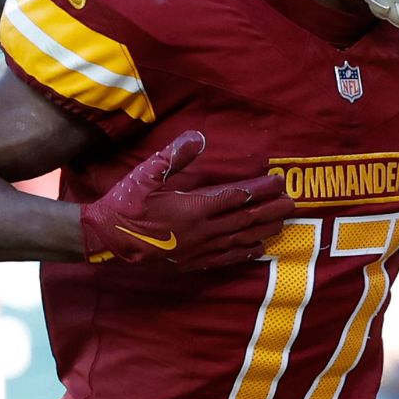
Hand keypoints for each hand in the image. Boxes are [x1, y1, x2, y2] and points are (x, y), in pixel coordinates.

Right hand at [81, 131, 294, 269]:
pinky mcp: (190, 261)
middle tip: (292, 204)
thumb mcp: (146, 174)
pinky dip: (242, 253)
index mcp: (193, 207)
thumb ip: (174, 156)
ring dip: (262, 230)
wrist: (106, 238)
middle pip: (244, 219)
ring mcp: (197, 249)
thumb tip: (198, 136)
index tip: (279, 182)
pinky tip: (257, 249)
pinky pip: (223, 258)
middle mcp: (201, 230)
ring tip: (282, 224)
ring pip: (238, 239)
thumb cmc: (126, 203)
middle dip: (270, 211)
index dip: (259, 189)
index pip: (235, 196)